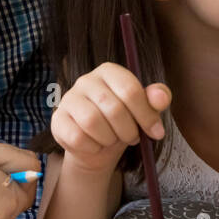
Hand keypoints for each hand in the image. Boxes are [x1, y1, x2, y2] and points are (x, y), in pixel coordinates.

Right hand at [49, 63, 170, 177]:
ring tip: (113, 140)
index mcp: (109, 72)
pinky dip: (92, 147)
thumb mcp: (143, 111)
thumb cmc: (122, 123)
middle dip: (128, 130)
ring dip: (109, 139)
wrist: (97, 147)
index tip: (156, 133)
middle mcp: (86, 80)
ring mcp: (69, 99)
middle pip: (113, 108)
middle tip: (132, 137)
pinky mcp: (58, 119)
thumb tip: (161, 97)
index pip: (130, 90)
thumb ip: (156, 100)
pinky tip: (96, 145)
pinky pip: (77, 137)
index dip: (146, 115)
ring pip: (92, 122)